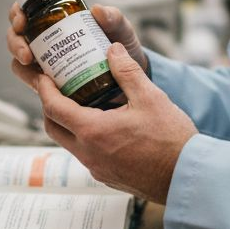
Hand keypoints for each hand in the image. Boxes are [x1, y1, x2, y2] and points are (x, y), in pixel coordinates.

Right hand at [6, 3, 149, 89]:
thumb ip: (113, 18)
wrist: (132, 79)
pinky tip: (45, 87)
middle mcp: (47, 41)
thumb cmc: (122, 49)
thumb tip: (98, 10)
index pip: (28, 11)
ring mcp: (47, 63)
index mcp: (58, 21)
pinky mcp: (52, 85)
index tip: (22, 20)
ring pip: (20, 62)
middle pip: (16, 37)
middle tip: (27, 54)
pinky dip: (35, 85)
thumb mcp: (121, 30)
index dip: (17, 13)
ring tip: (36, 73)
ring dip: (21, 66)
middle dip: (15, 44)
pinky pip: (35, 84)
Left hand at [34, 42, 195, 203]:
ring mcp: (97, 169)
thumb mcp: (150, 97)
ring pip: (69, 143)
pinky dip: (85, 138)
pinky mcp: (108, 177)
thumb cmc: (171, 140)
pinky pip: (86, 155)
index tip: (42, 76)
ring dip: (68, 123)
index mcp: (93, 131)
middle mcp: (88, 154)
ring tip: (81, 103)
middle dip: (49, 107)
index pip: (54, 108)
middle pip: (53, 128)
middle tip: (56, 88)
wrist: (187, 178)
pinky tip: (103, 125)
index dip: (44, 90)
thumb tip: (113, 50)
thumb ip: (127, 72)